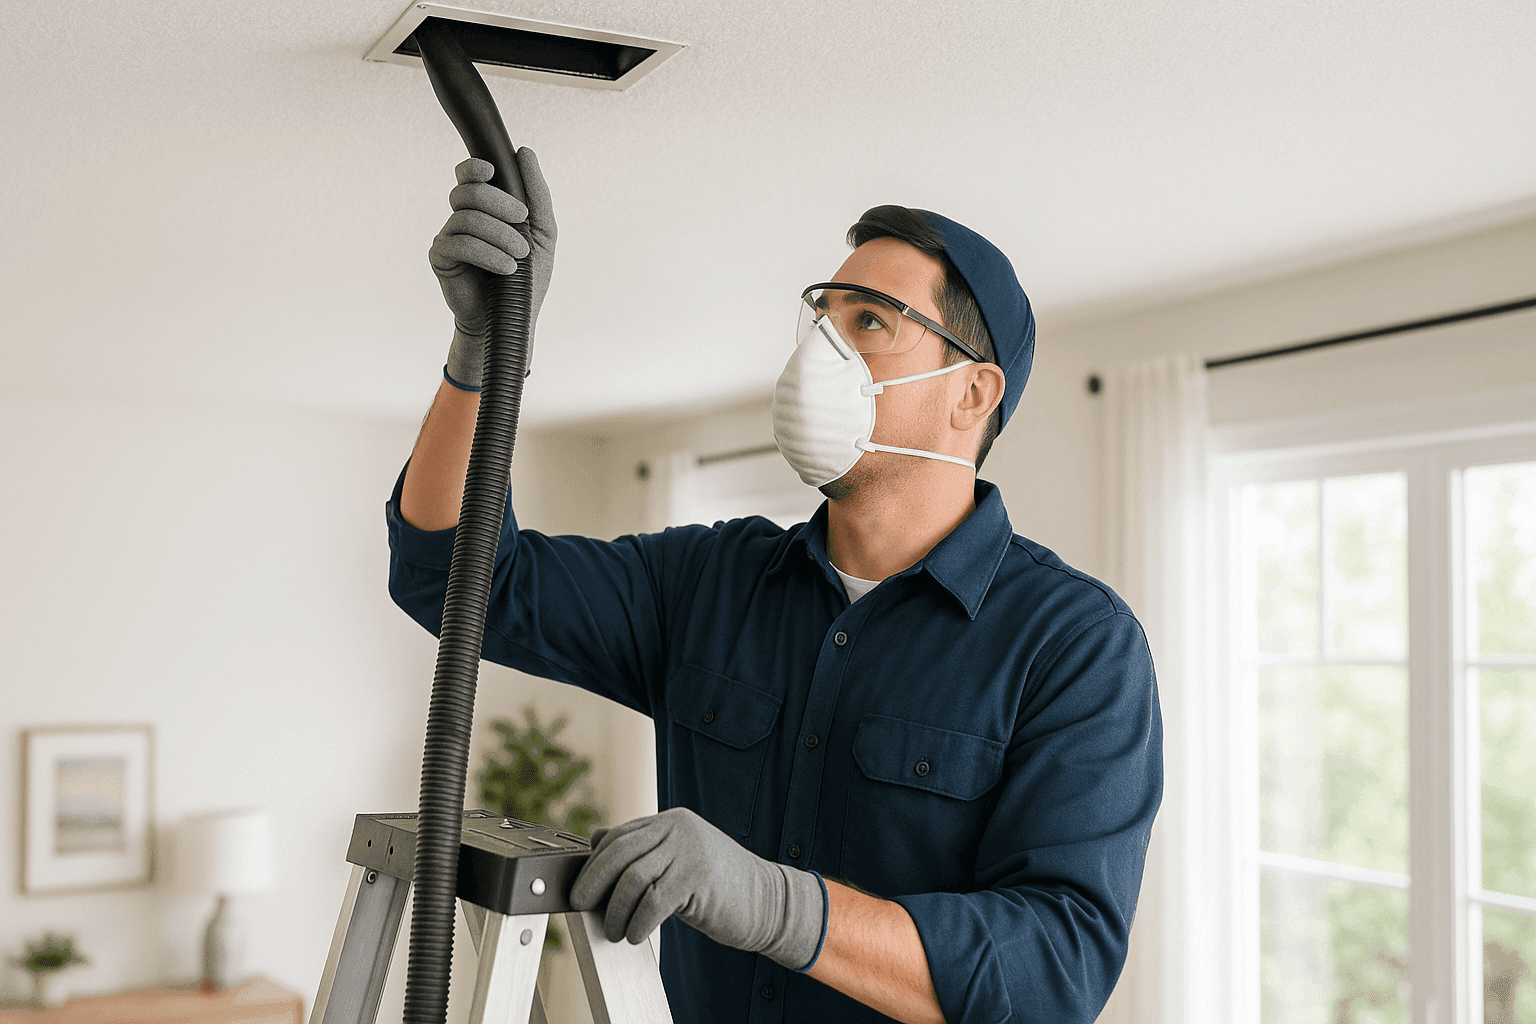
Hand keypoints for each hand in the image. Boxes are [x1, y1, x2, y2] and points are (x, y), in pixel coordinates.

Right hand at [428, 149, 555, 386]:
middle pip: (469, 191)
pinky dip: (487, 254)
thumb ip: (537, 195)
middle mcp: (462, 217)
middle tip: (523, 221)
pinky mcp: (441, 258)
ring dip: (500, 234)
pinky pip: (459, 243)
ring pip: (467, 217)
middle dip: (500, 202)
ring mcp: (448, 236)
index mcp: (484, 208)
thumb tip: (524, 152)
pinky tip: (506, 268)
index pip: (468, 174)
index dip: (474, 167)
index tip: (492, 171)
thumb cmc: (526, 277)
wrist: (513, 319)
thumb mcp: (543, 234)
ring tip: (519, 256)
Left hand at [569, 807, 825, 969]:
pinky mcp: (698, 878)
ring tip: (614, 930)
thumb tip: (596, 840)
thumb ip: (643, 849)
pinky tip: (635, 935)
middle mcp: (678, 830)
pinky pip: (653, 901)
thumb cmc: (719, 886)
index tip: (580, 888)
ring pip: (632, 878)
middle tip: (580, 905)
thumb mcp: (678, 860)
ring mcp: (689, 851)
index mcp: (671, 822)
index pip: (619, 837)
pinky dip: (638, 922)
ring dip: (615, 910)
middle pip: (619, 852)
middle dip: (593, 882)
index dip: (594, 864)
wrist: (768, 902)